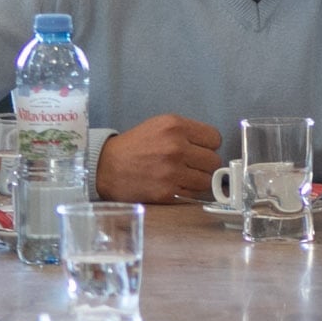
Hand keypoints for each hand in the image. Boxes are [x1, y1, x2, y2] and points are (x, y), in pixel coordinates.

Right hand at [96, 114, 223, 202]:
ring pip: (207, 180)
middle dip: (205, 165)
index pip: (215, 139)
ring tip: (183, 177)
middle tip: (191, 166)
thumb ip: (187, 132)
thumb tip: (213, 148)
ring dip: (198, 181)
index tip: (198, 150)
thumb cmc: (135, 146)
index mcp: (175, 126)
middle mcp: (176, 147)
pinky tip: (173, 186)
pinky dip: (187, 193)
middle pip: (214, 161)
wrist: (106, 167)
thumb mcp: (160, 125)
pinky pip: (193, 195)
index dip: (208, 146)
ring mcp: (172, 172)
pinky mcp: (167, 193)